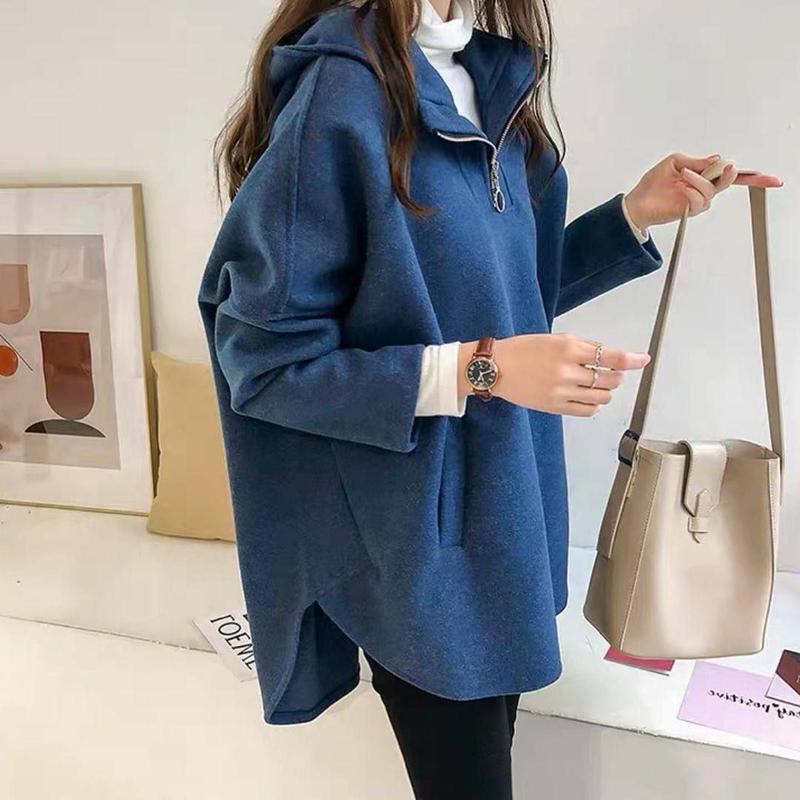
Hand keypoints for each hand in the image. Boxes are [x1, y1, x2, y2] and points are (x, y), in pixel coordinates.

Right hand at [458, 333, 650, 416]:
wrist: (495, 368)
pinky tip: (587, 397)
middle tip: (611, 372)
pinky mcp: (555, 406)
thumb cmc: (522, 349)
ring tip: (595, 385)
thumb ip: (583, 346)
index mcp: (568, 348)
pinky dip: (594, 405)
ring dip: (606, 391)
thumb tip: (610, 355)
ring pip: (602, 397)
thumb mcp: (554, 338)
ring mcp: (561, 391)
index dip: (632, 360)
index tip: (644, 360)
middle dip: (616, 376)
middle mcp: (567, 370)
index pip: (611, 357)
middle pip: (610, 379)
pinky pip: (587, 411)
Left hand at [623, 153, 783, 229]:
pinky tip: (681, 186)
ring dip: (699, 180)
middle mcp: (704, 188)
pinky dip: (691, 190)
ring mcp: (698, 200)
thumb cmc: (653, 184)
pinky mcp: (690, 210)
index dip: (752, 177)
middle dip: (729, 175)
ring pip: (711, 189)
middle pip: (728, 182)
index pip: (729, 175)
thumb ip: (697, 161)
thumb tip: (717, 159)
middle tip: (728, 169)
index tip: (771, 179)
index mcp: (703, 176)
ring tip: (683, 176)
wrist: (638, 203)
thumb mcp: (676, 162)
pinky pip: (699, 199)